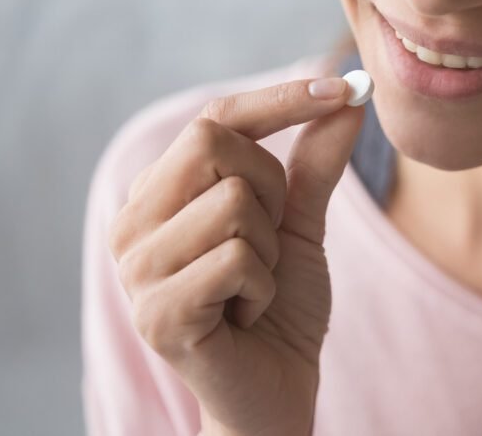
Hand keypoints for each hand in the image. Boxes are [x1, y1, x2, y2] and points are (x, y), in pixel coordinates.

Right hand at [108, 76, 363, 435]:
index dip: (279, 99)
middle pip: (214, 143)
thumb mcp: (299, 224)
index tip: (341, 88)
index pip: (213, 118)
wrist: (274, 393)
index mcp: (159, 195)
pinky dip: (266, 288)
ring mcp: (136, 269)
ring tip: (253, 287)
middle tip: (269, 243)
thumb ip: (313, 162)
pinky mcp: (156, 313)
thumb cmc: (278, 307)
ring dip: (270, 251)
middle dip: (270, 190)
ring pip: (232, 203)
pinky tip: (247, 315)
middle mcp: (133, 223)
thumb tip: (348, 92)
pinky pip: (237, 259)